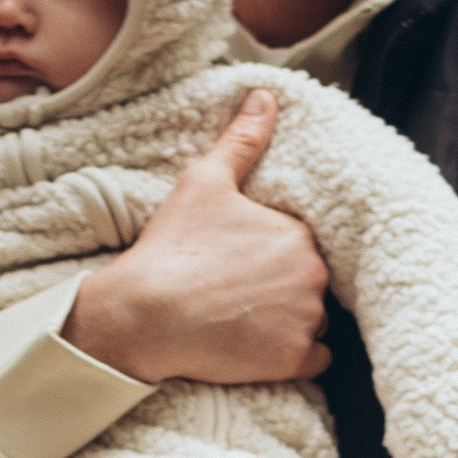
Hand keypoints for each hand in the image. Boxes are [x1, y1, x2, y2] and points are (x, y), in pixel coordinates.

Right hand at [65, 92, 329, 386]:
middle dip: (284, 284)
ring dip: (291, 319)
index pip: (301, 242)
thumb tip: (265, 97)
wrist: (143, 316)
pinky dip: (293, 354)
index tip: (239, 259)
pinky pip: (314, 358)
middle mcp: (313, 276)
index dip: (270, 251)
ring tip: (243, 317)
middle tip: (237, 288)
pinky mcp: (293, 361)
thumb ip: (242, 141)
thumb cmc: (172, 248)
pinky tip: (257, 344)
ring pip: (315, 318)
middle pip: (311, 280)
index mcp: (298, 233)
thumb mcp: (203, 182)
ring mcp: (306, 321)